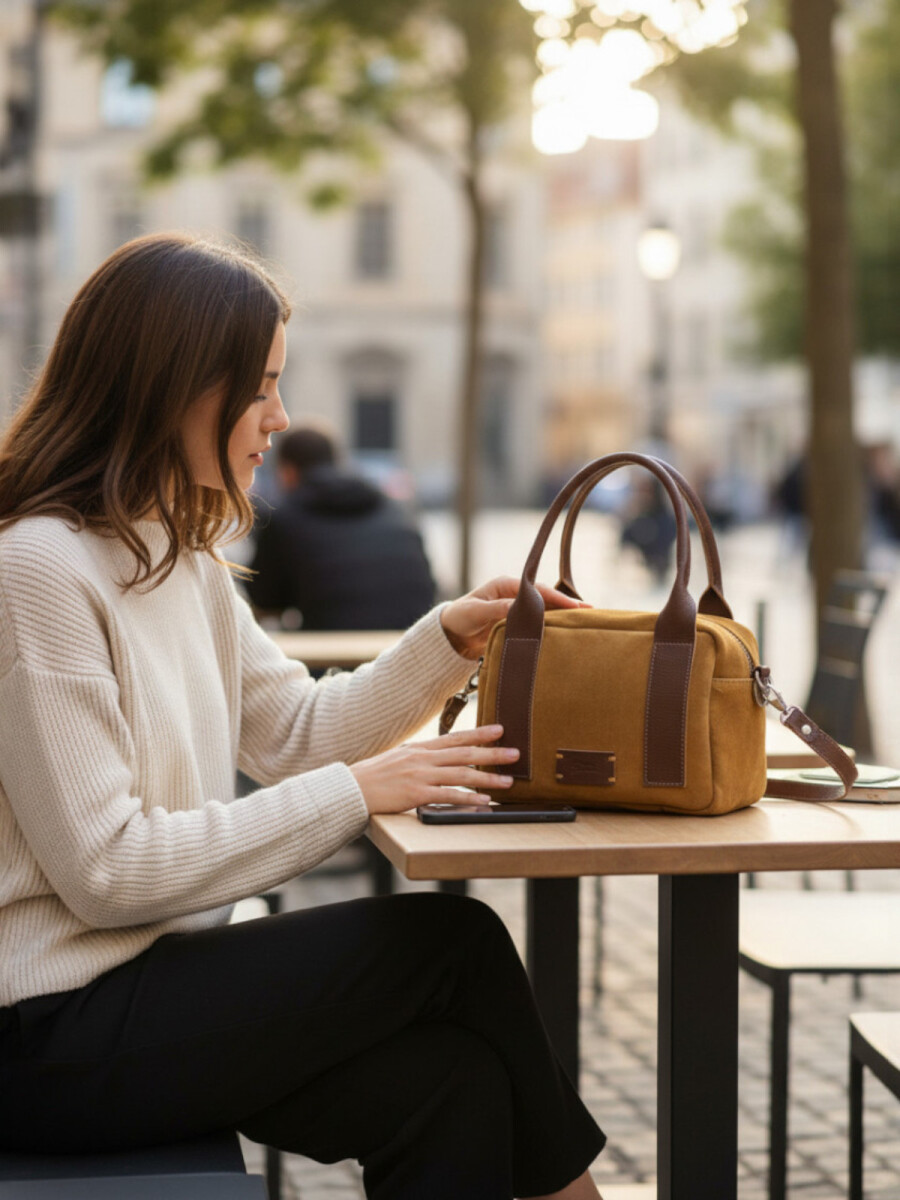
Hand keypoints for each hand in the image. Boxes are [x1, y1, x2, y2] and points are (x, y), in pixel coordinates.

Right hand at [349, 725, 519, 814]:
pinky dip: (468, 798)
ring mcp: (420, 775)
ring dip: (488, 778)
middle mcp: (422, 758)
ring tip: (508, 781)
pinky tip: (484, 801)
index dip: (479, 733)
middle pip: (465, 754)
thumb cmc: (374, 777)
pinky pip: (448, 796)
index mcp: (419, 748)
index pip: (455, 737)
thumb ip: (420, 757)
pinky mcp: (415, 794)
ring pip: (461, 774)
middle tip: (515, 753)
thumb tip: (440, 758)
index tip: (500, 729)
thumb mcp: (398, 758)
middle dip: (492, 753)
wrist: (351, 789)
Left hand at [440, 575, 588, 658]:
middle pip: (546, 599)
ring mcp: (517, 609)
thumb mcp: (475, 612)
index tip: (576, 606)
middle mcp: (514, 595)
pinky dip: (552, 627)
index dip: (557, 598)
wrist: (450, 635)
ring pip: (545, 611)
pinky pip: (538, 624)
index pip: (537, 590)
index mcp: (506, 585)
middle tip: (591, 613)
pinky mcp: (517, 624)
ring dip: (563, 617)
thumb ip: (495, 609)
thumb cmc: (459, 618)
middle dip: (567, 606)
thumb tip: (517, 608)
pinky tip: (567, 633)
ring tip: (586, 622)